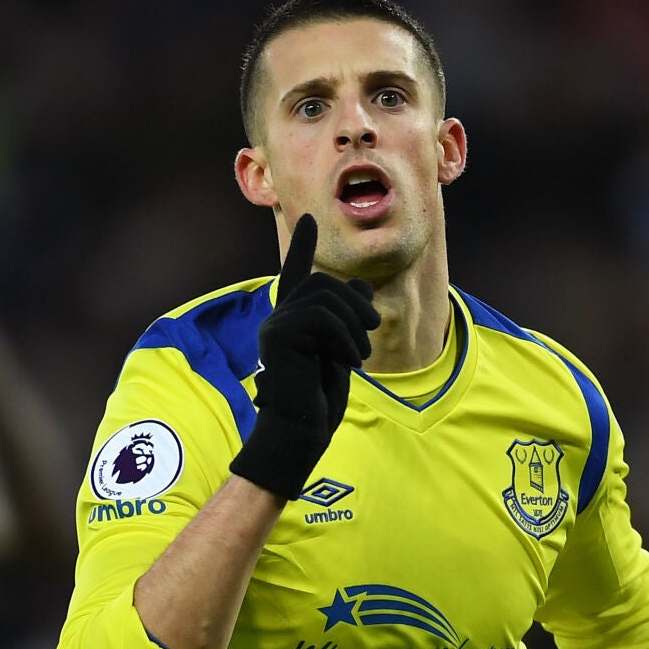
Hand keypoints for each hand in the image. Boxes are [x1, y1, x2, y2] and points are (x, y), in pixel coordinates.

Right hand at [228, 214, 378, 499]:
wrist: (300, 429)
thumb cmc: (318, 397)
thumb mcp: (343, 350)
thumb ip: (348, 319)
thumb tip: (359, 286)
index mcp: (292, 320)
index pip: (295, 274)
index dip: (301, 245)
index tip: (308, 218)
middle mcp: (278, 318)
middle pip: (323, 283)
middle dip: (355, 301)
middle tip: (373, 327)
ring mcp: (275, 326)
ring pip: (324, 295)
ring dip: (354, 321)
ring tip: (361, 351)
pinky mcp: (279, 337)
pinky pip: (321, 316)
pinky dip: (346, 336)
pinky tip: (351, 359)